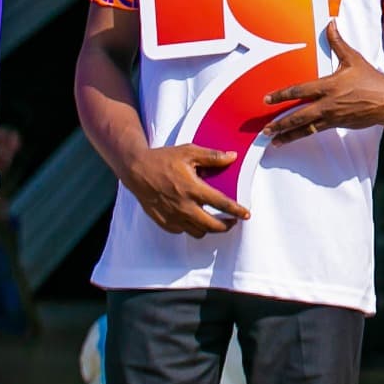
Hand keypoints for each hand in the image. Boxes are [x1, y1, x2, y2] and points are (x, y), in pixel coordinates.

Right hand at [120, 142, 246, 236]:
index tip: (246, 214)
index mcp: (193, 188)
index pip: (221, 203)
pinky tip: (194, 218)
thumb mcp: (189, 152)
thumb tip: (232, 157)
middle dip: (226, 225)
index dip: (236, 210)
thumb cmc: (163, 159)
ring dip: (209, 228)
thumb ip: (212, 156)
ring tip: (215, 221)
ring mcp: (173, 216)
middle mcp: (184, 206)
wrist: (136, 170)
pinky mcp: (163, 221)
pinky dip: (191, 227)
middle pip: (212, 225)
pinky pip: (183, 231)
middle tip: (233, 221)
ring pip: (198, 232)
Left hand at [264, 24, 383, 141]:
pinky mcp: (337, 125)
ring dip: (288, 134)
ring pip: (305, 128)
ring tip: (273, 140)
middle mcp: (327, 104)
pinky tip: (291, 139)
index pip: (300, 90)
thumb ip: (338, 43)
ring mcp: (332, 117)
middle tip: (265, 128)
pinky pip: (315, 131)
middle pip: (298, 115)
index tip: (268, 99)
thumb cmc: (371, 79)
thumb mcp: (353, 59)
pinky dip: (301, 135)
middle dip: (280, 122)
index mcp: (329, 86)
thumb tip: (330, 24)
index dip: (282, 95)